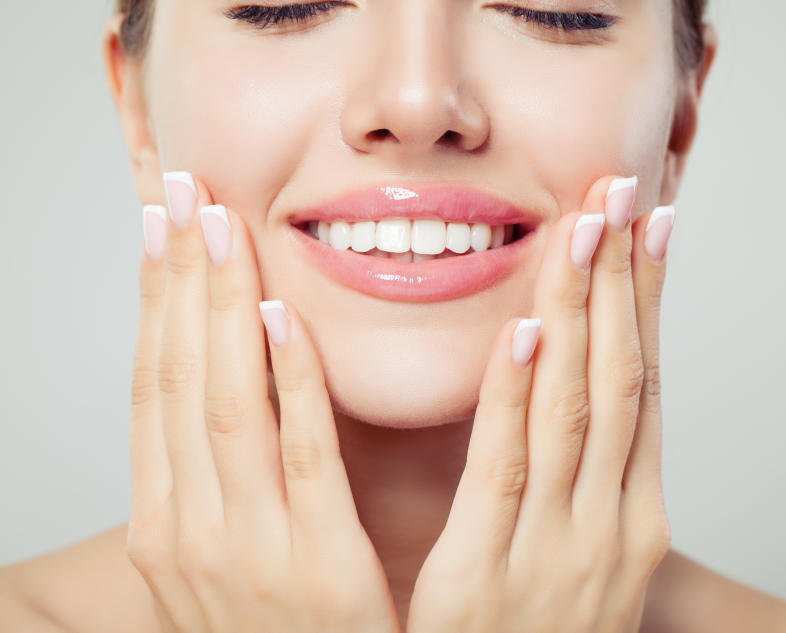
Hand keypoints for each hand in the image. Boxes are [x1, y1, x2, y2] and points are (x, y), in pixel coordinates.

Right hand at [126, 172, 400, 632]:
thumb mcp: (228, 558)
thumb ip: (227, 480)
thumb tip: (239, 386)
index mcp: (167, 524)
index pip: (154, 389)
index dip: (156, 302)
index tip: (163, 227)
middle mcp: (191, 530)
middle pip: (177, 380)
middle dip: (179, 282)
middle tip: (185, 193)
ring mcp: (246, 549)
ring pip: (225, 404)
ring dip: (220, 308)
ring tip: (223, 227)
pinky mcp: (316, 567)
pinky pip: (300, 458)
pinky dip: (288, 384)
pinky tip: (281, 319)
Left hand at [408, 175, 674, 632]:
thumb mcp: (582, 569)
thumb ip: (579, 491)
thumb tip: (576, 412)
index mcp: (633, 519)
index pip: (647, 387)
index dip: (650, 301)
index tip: (655, 226)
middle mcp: (609, 524)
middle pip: (622, 380)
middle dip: (623, 280)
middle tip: (623, 192)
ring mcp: (557, 550)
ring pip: (578, 409)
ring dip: (584, 310)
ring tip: (586, 225)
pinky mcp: (489, 577)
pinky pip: (507, 471)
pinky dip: (520, 395)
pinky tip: (529, 329)